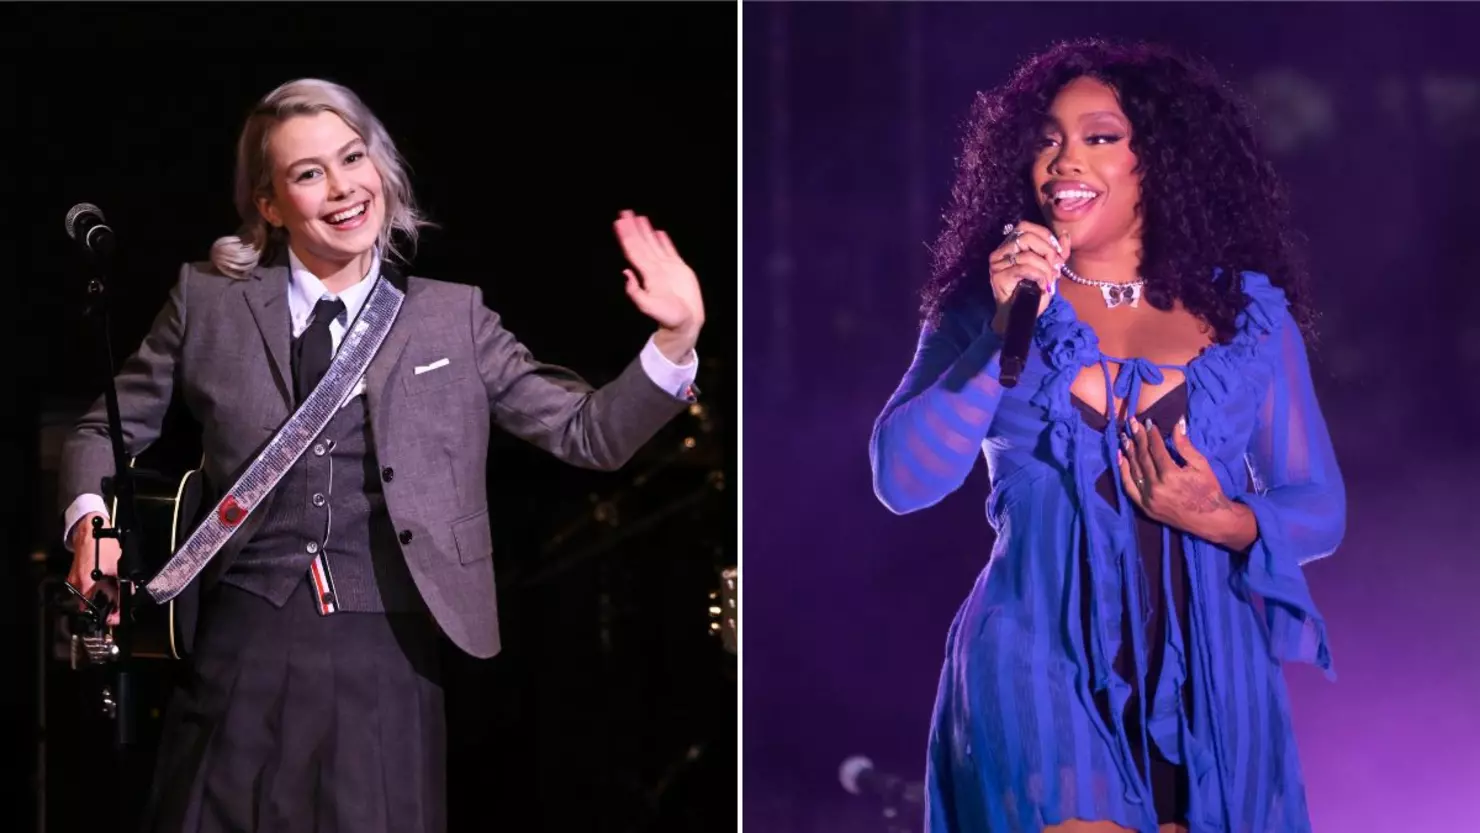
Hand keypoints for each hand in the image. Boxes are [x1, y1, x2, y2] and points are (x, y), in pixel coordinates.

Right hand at [67, 512, 121, 625]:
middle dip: (110, 604)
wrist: (89, 530)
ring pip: (93, 595)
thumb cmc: (100, 545)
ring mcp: (76, 580)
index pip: (98, 608)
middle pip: (95, 603)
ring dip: (106, 595)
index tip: (117, 618)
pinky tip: (107, 580)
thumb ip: (124, 584)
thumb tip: (130, 595)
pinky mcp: (77, 575)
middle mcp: (78, 585)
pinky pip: (89, 586)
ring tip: (116, 590)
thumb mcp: (118, 566)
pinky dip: (99, 587)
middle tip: (120, 604)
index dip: (112, 615)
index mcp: (87, 585)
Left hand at [613, 210, 704, 361]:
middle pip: (641, 243)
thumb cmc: (668, 318)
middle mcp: (654, 268)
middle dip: (633, 228)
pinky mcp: (679, 269)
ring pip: (653, 244)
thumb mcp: (648, 307)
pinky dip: (663, 241)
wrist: (686, 323)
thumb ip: (635, 291)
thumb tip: (625, 273)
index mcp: (647, 273)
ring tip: (639, 217)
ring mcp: (666, 267)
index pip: (634, 250)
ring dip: (645, 231)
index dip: (626, 236)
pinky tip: (658, 232)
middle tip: (624, 212)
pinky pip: (669, 250)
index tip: (619, 223)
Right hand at [990, 220, 1068, 333]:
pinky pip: (1024, 269)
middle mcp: (1000, 251)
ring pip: (1027, 255)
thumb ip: (1058, 252)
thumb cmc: (1033, 291)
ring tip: (1049, 280)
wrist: (1021, 315)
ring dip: (1045, 269)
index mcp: (1010, 245)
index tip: (1057, 254)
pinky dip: (1039, 276)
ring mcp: (997, 264)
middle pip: (1026, 237)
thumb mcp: (1050, 268)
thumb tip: (1065, 235)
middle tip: (1055, 267)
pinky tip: (1043, 286)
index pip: (1025, 226)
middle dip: (1047, 251)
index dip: (1045, 236)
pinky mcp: (998, 277)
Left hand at [1117, 417, 1255, 548]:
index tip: (1147, 422)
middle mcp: (1156, 487)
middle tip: (1131, 423)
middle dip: (1137, 438)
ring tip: (1124, 436)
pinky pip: (1129, 487)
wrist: (1211, 519)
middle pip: (1142, 457)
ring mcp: (1148, 498)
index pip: (1156, 449)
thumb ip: (1185, 445)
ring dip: (1128, 451)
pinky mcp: (1145, 507)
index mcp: (1171, 475)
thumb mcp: (1201, 465)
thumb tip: (1177, 423)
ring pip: (1134, 470)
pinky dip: (1123, 471)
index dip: (1151, 434)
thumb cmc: (1209, 489)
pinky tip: (1120, 458)